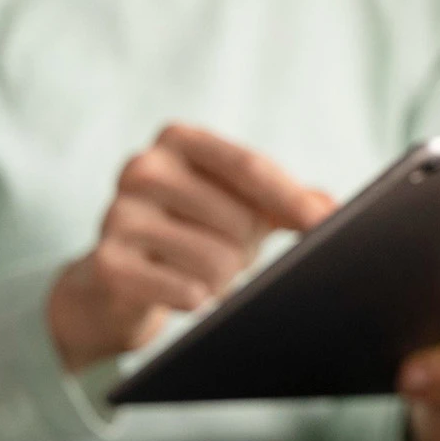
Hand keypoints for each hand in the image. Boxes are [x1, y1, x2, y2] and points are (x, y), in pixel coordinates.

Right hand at [48, 124, 336, 372]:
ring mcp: (119, 215)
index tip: (326, 224)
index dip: (292, 199)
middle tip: (228, 253)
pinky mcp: (109, 265)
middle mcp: (143, 168)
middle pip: (240, 219)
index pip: (250, 166)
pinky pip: (189, 292)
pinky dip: (199, 300)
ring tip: (202, 273)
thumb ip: (287, 200)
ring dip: (225, 279)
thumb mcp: (238, 206)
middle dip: (247, 248)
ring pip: (219, 261)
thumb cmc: (190, 233)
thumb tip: (330, 209)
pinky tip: (183, 293)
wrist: (114, 283)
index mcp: (178, 140)